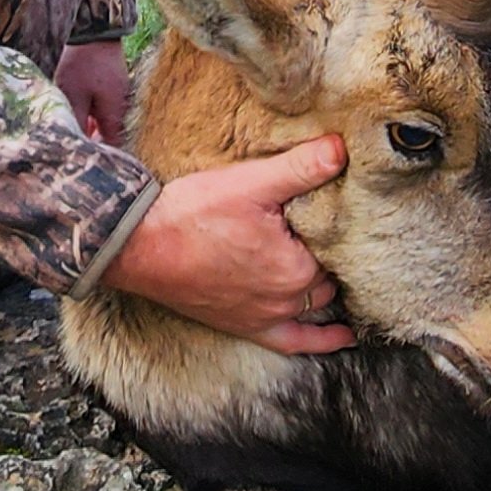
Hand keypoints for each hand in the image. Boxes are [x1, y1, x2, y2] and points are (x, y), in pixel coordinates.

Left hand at [55, 39, 130, 146]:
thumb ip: (77, 123)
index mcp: (116, 114)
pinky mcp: (116, 88)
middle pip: (111, 137)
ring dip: (92, 129)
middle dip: (93, 143)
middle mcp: (123, 109)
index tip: (82, 159)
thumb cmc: (82, 65)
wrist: (96, 31)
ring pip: (108, 123)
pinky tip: (80, 114)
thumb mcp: (73, 96)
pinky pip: (108, 110)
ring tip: (73, 130)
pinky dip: (95, 115)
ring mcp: (122, 97)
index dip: (98, 156)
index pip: (113, 148)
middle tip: (72, 146)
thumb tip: (76, 145)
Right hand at [101, 136, 353, 352]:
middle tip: (341, 226)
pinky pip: (296, 342)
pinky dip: (323, 340)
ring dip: (332, 287)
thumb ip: (302, 167)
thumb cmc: (193, 214)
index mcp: (297, 267)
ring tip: (350, 267)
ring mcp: (267, 316)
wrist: (140, 248)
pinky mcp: (247, 326)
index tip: (340, 203)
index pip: (338, 243)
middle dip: (336, 252)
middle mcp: (288, 299)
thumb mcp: (251, 182)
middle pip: (330, 273)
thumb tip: (343, 149)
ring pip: (317, 303)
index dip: (339, 222)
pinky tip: (344, 336)